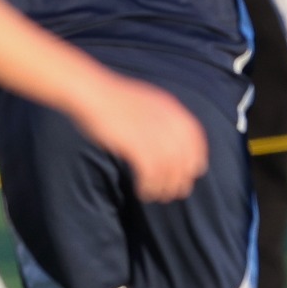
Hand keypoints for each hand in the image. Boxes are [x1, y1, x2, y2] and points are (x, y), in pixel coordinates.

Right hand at [77, 76, 208, 202]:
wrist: (91, 92)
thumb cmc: (112, 99)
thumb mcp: (145, 102)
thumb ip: (161, 118)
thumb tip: (171, 142)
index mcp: (171, 109)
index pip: (195, 140)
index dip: (195, 160)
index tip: (190, 173)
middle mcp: (166, 121)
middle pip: (183, 159)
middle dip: (180, 179)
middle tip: (173, 192)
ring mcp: (152, 133)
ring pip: (168, 170)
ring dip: (163, 187)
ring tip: (154, 195)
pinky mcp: (135, 145)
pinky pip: (150, 174)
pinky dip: (149, 186)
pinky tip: (142, 191)